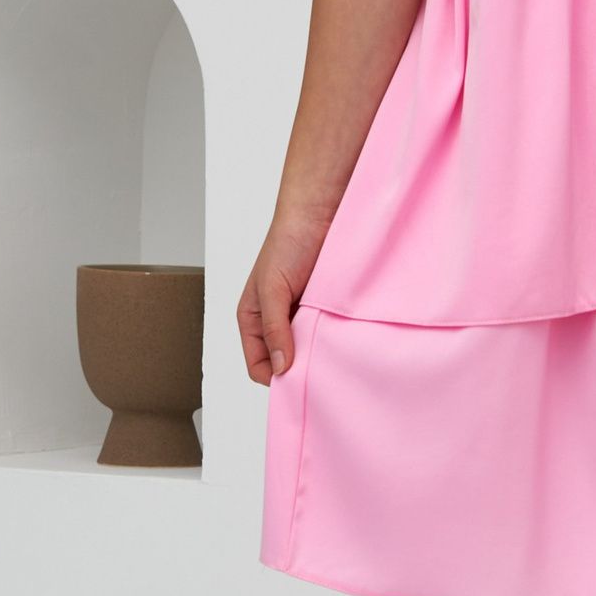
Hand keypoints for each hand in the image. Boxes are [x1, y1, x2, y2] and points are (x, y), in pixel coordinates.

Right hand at [237, 219, 328, 383]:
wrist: (319, 215)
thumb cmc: (286, 244)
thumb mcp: (272, 288)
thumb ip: (273, 327)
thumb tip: (281, 367)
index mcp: (254, 319)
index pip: (258, 365)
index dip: (274, 377)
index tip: (296, 381)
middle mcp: (276, 321)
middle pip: (284, 363)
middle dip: (299, 369)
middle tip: (319, 371)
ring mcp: (301, 317)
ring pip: (307, 351)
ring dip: (318, 354)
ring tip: (331, 351)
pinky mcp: (324, 309)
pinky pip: (327, 335)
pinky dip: (334, 339)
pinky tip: (342, 336)